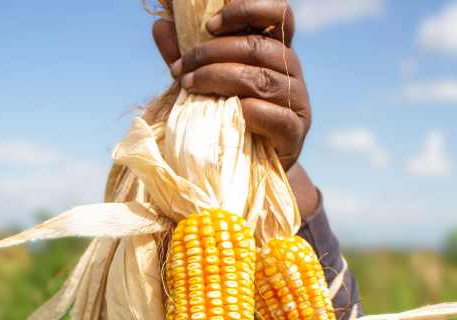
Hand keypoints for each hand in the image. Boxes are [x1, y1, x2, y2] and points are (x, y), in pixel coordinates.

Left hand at [153, 0, 310, 170]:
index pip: (277, 13)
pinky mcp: (295, 131)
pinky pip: (274, 115)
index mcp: (274, 49)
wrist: (248, 166)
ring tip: (188, 86)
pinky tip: (226, 112)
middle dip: (211, 53)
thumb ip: (189, 56)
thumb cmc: (228, 116)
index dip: (246, 10)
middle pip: (257, 46)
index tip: (208, 26)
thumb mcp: (208, 82)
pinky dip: (248, 111)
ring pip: (260, 79)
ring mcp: (296, 100)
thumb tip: (160, 26)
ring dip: (218, 78)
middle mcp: (290, 69)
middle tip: (180, 68)